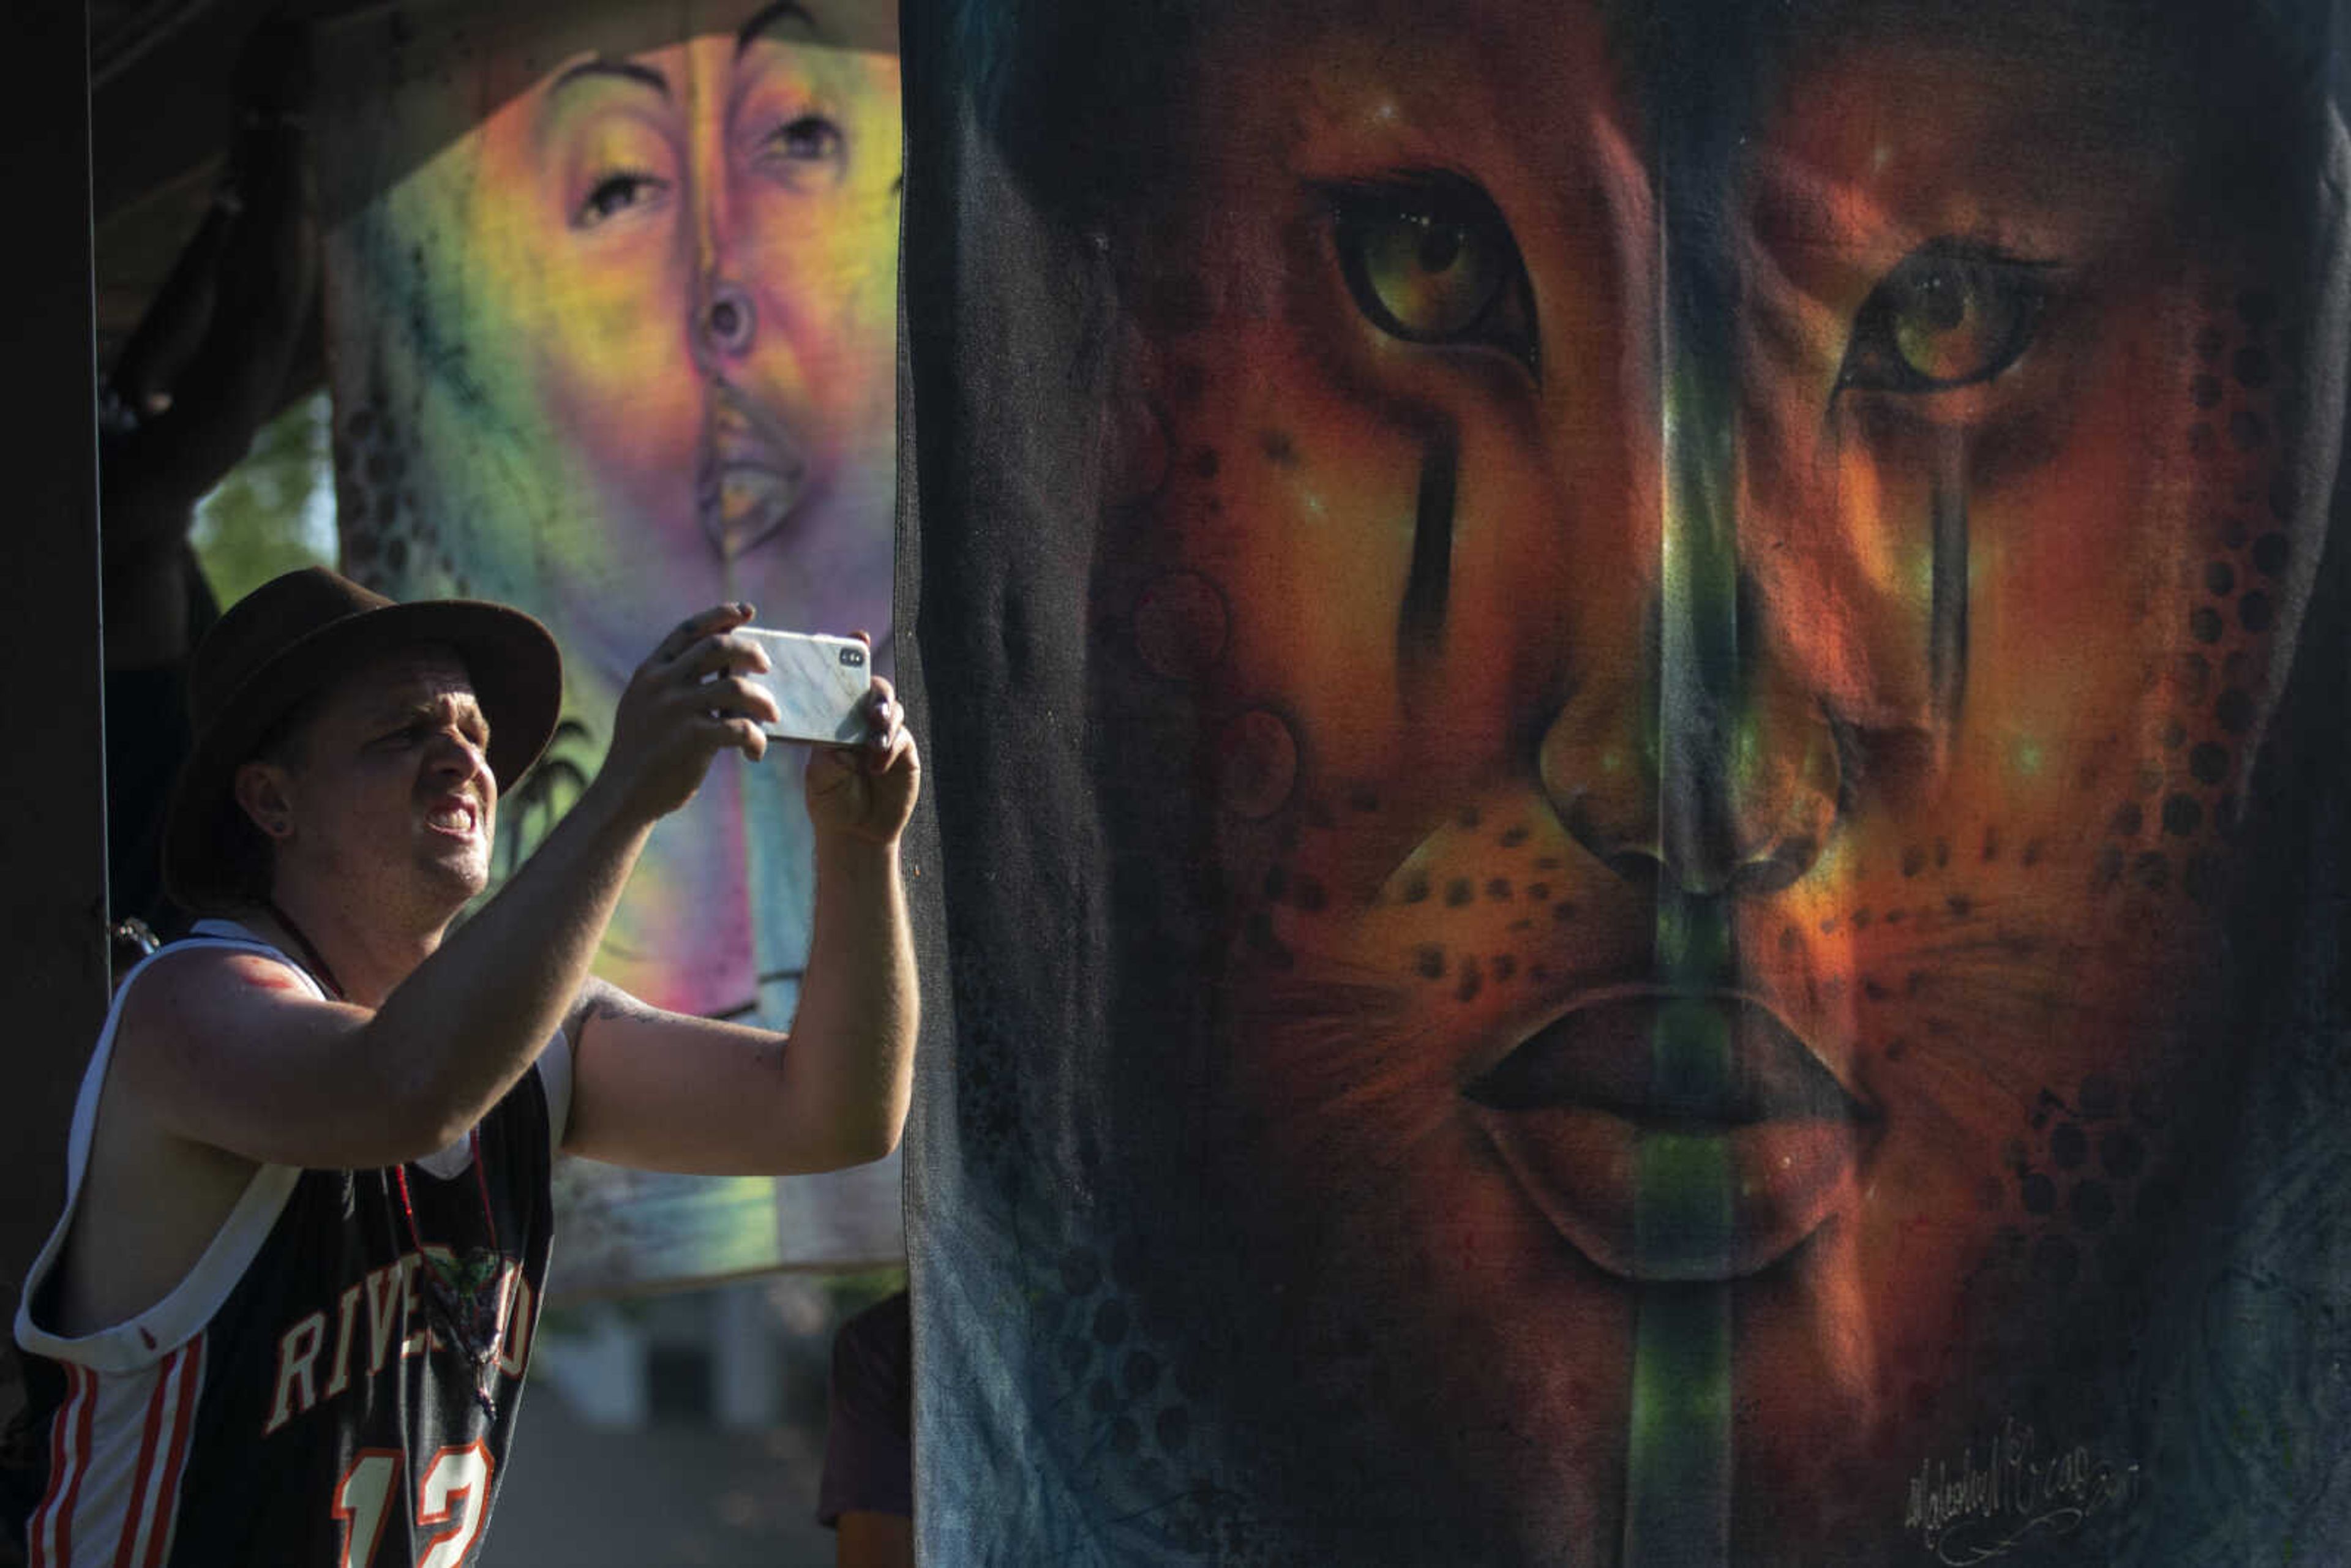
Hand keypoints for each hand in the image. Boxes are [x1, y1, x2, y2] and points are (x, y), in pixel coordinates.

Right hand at [592, 604, 782, 825]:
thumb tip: (717, 658)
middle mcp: (661, 684)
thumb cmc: (643, 750)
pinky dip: (756, 739)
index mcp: (651, 671)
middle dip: (750, 651)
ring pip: (736, 687)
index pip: (689, 629)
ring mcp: (675, 710)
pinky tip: (755, 753)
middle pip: (718, 647)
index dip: (720, 614)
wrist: (623, 794)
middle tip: (767, 666)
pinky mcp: (692, 739)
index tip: (746, 611)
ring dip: (763, 700)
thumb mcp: (645, 703)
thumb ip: (670, 679)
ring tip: (772, 715)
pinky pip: (740, 728)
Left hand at [805, 636, 918, 846]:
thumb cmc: (829, 798)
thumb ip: (830, 738)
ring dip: (883, 719)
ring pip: (892, 708)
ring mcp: (885, 734)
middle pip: (874, 688)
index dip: (852, 654)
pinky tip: (876, 765)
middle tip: (870, 708)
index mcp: (836, 716)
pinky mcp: (904, 751)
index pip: (843, 679)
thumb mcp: (820, 765)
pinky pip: (902, 736)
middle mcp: (861, 720)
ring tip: (872, 740)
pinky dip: (889, 745)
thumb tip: (844, 718)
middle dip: (874, 690)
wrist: (854, 832)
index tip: (857, 637)